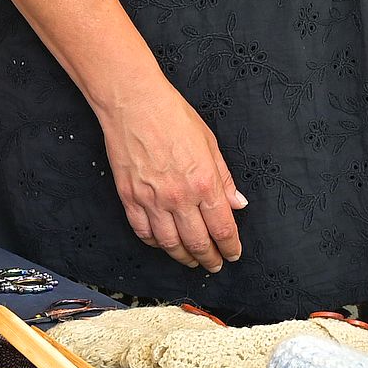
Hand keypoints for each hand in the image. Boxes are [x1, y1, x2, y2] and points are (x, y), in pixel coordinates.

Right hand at [96, 77, 247, 270]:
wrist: (133, 103)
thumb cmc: (173, 116)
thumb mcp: (210, 143)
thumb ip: (224, 178)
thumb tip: (238, 203)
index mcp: (204, 183)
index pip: (222, 228)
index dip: (230, 246)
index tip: (233, 254)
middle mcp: (179, 197)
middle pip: (197, 242)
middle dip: (209, 258)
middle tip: (215, 264)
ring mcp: (152, 200)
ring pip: (170, 244)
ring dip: (183, 257)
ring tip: (192, 260)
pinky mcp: (129, 198)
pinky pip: (143, 232)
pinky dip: (155, 243)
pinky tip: (164, 244)